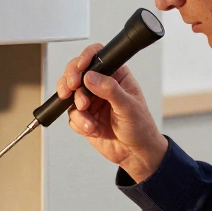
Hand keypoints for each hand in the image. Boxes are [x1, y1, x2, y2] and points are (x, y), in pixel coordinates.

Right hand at [55, 44, 167, 181]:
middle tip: (71, 89)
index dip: (85, 58)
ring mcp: (91, 101)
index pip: (98, 57)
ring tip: (88, 118)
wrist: (135, 153)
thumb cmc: (140, 127)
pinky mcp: (83, 117)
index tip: (80, 68)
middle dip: (71, 81)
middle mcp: (101, 85)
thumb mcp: (128, 106)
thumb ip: (110, 90)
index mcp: (116, 75)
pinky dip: (79, 123)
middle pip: (77, 72)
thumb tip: (91, 77)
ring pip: (70, 95)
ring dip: (77, 108)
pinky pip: (71, 115)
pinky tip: (92, 129)